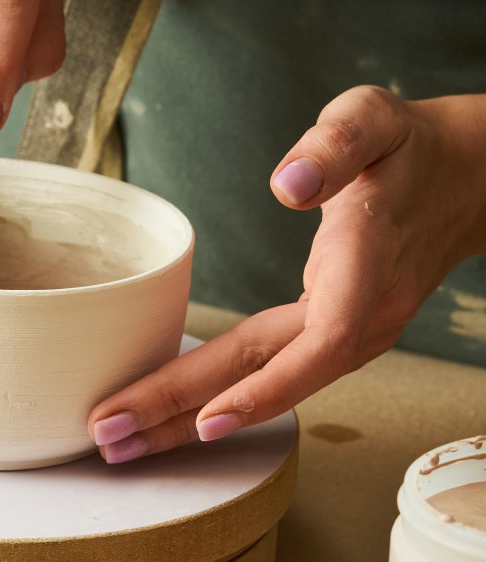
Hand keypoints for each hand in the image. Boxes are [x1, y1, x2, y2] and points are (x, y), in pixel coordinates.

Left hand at [87, 86, 485, 461]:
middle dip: (186, 414)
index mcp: (367, 266)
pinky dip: (216, 394)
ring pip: (267, 384)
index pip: (320, 342)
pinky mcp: (334, 331)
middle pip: (271, 377)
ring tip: (122, 441)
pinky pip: (272, 371)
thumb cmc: (409, 146)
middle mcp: (362, 315)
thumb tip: (288, 186)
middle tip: (111, 437)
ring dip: (190, 416)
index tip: (208, 420)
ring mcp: (350, 331)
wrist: (469, 177)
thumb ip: (334, 145)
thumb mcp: (373, 120)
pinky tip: (169, 414)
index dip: (266, 387)